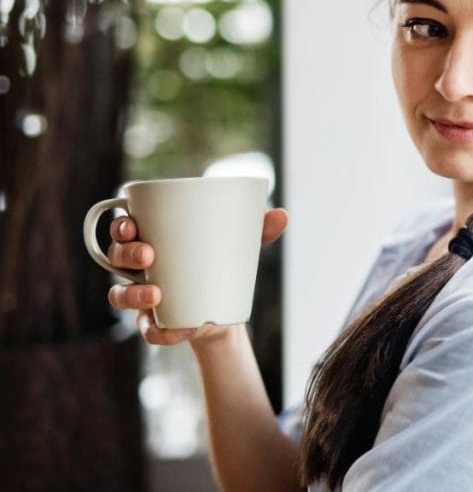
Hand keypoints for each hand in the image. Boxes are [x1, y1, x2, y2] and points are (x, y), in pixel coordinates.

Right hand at [106, 208, 288, 345]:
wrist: (228, 305)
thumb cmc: (225, 261)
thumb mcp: (243, 243)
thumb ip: (260, 228)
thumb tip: (282, 216)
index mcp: (155, 236)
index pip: (124, 225)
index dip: (120, 224)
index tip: (131, 224)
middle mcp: (140, 265)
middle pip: (116, 255)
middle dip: (126, 253)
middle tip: (148, 255)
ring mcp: (142, 294)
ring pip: (119, 294)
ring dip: (132, 294)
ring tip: (156, 296)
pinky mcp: (153, 322)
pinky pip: (145, 329)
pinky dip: (159, 332)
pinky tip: (177, 330)